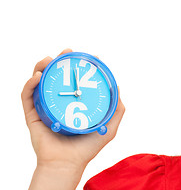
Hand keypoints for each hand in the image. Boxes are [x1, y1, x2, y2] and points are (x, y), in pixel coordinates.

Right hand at [21, 49, 125, 188]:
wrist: (68, 163)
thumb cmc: (87, 147)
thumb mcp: (109, 126)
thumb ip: (117, 109)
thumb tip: (117, 87)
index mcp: (74, 103)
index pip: (75, 80)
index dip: (80, 67)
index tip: (89, 57)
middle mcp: (59, 102)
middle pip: (56, 76)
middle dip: (60, 61)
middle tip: (68, 52)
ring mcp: (45, 107)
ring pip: (39, 81)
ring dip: (42, 67)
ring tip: (49, 60)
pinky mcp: (32, 114)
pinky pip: (27, 96)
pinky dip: (30, 84)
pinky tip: (37, 77)